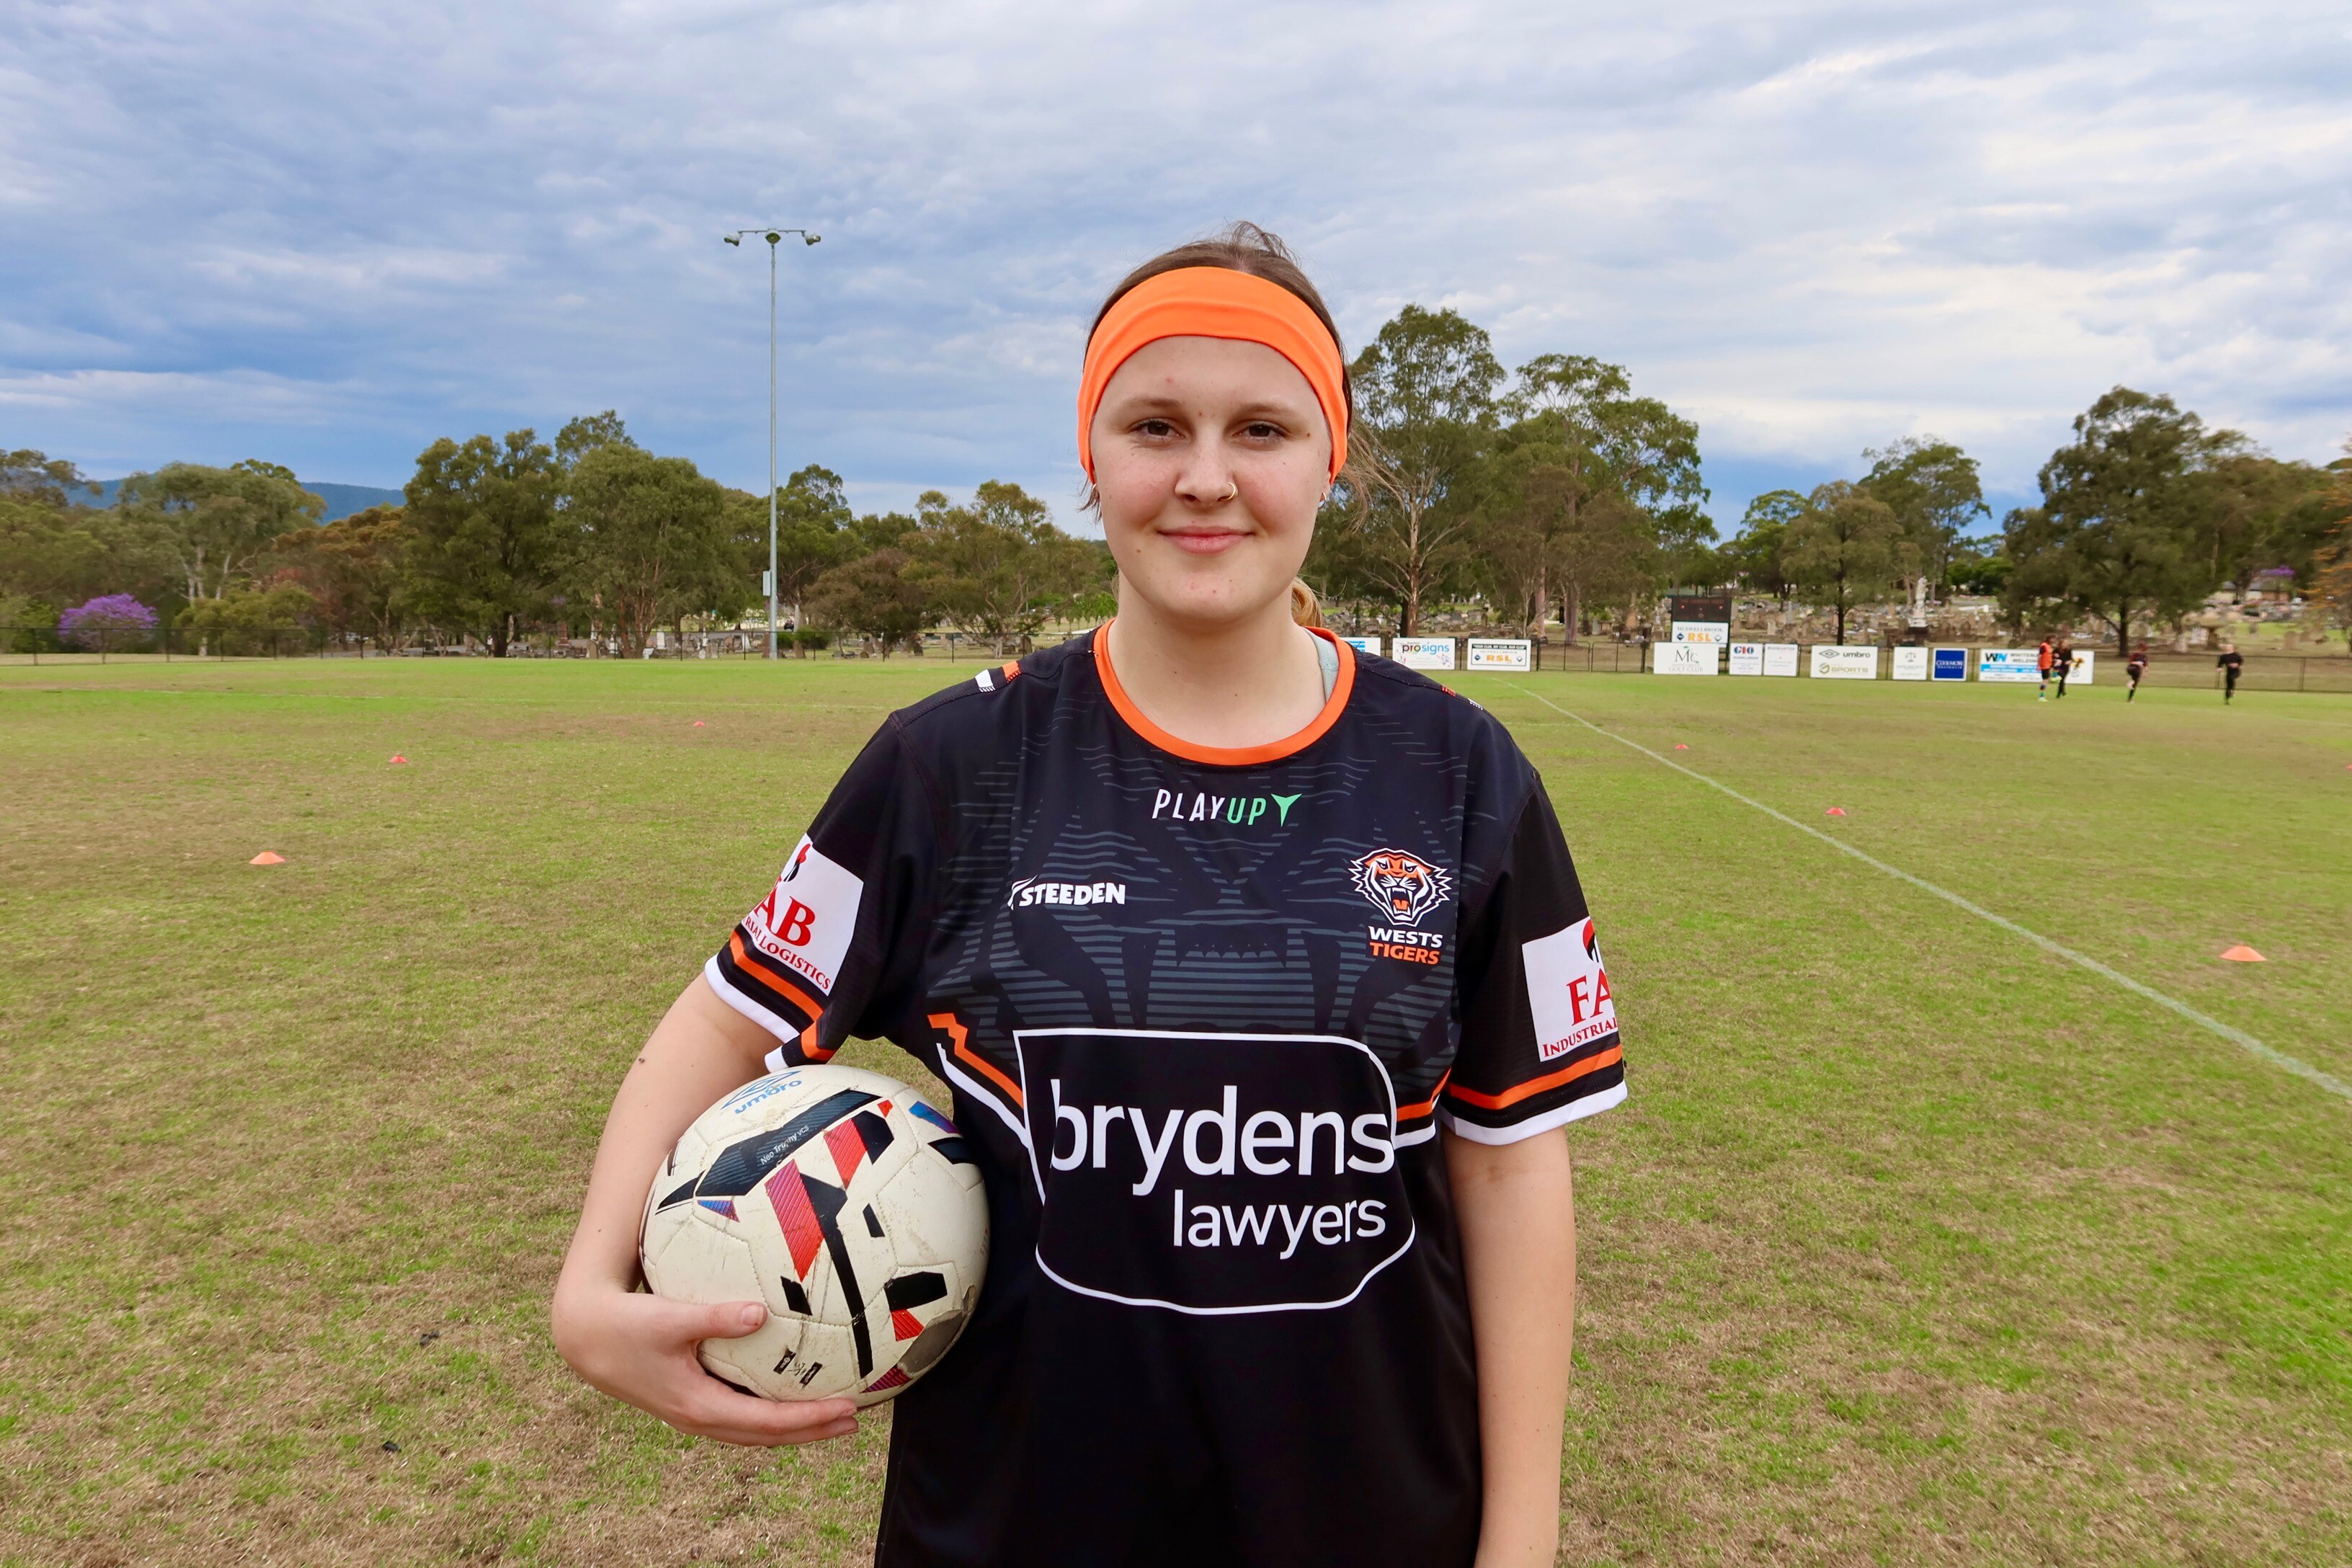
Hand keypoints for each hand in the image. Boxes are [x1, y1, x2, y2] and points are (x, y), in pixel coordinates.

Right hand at [553, 1287, 857, 1446]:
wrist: (586, 1337)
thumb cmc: (627, 1324)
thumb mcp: (670, 1316)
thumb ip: (715, 1317)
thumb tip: (760, 1312)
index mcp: (699, 1405)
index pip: (767, 1421)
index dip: (809, 1418)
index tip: (846, 1409)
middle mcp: (699, 1418)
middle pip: (766, 1435)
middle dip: (811, 1430)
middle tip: (853, 1420)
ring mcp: (693, 1414)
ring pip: (752, 1431)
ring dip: (792, 1427)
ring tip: (830, 1417)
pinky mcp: (688, 1401)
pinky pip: (739, 1416)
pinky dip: (768, 1415)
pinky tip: (785, 1397)